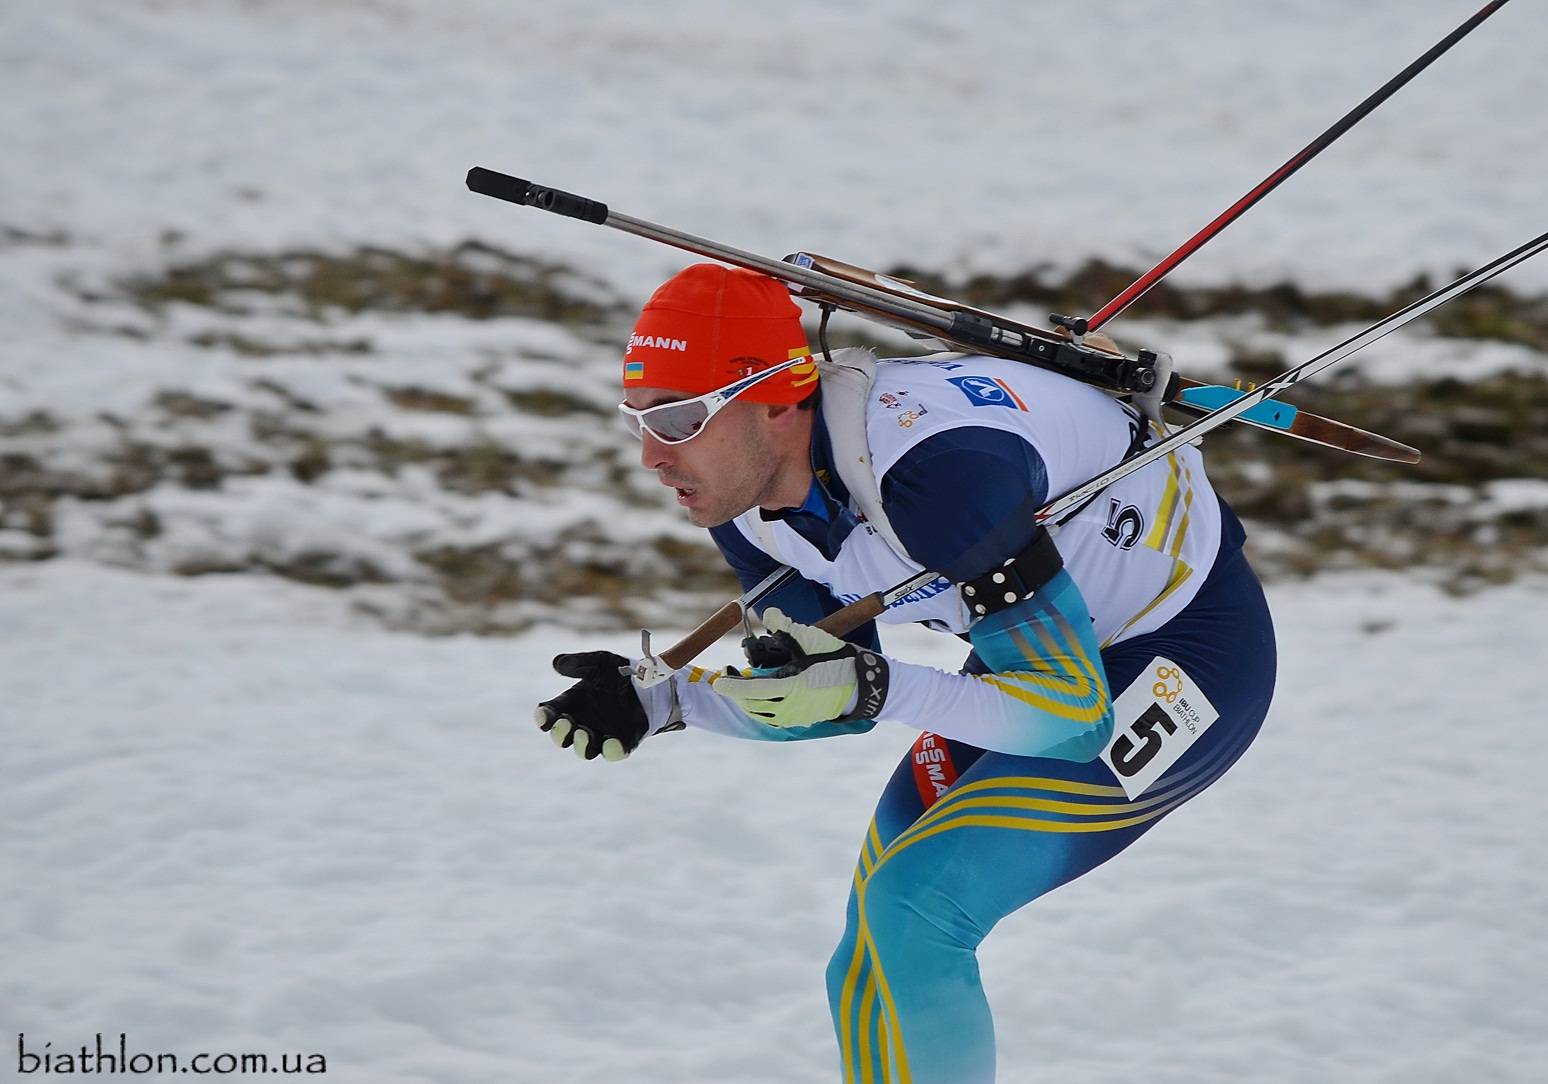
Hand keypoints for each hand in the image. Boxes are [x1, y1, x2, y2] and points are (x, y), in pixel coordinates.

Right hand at [534, 651, 649, 761]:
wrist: (651, 680)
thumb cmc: (618, 672)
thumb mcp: (599, 662)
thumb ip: (579, 662)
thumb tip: (557, 663)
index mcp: (571, 704)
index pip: (550, 714)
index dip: (544, 716)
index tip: (543, 713)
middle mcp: (583, 723)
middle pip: (563, 736)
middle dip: (560, 732)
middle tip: (564, 722)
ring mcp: (603, 734)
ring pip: (586, 749)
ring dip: (581, 744)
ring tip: (582, 733)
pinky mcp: (625, 741)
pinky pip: (616, 752)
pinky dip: (612, 750)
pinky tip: (611, 743)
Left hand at [712, 608, 889, 727]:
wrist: (863, 683)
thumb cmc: (838, 659)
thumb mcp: (812, 638)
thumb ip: (786, 626)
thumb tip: (768, 613)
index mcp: (791, 687)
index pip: (752, 690)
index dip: (732, 686)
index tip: (718, 681)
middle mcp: (791, 706)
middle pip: (752, 703)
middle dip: (736, 692)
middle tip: (727, 676)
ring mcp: (796, 716)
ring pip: (761, 713)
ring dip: (747, 700)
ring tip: (741, 685)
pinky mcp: (801, 719)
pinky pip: (772, 717)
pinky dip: (760, 708)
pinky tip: (760, 696)